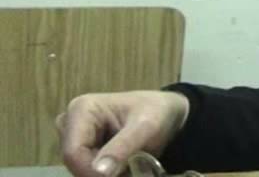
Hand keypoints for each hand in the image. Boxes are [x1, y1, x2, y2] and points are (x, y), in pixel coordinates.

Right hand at [56, 90, 189, 176]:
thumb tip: (98, 172)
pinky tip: (123, 166)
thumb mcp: (146, 128)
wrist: (167, 113)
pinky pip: (87, 168)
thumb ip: (123, 147)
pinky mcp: (83, 146)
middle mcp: (71, 121)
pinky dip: (106, 173)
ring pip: (80, 168)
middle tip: (128, 171)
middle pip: (74, 162)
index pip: (73, 152)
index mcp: (81, 109)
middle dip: (99, 173)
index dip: (90, 172)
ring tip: (129, 167)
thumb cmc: (158, 113)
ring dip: (104, 174)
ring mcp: (75, 134)